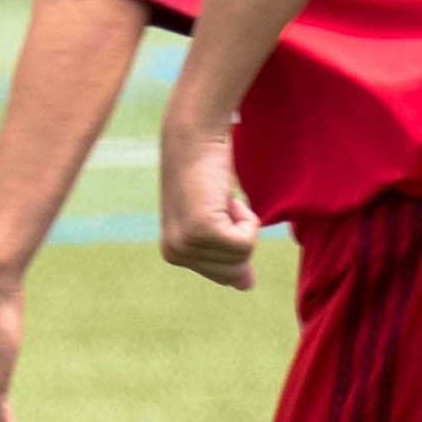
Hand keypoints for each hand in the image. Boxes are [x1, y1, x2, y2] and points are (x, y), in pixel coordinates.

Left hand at [158, 116, 261, 290]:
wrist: (195, 135)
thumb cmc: (208, 172)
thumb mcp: (216, 218)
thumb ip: (226, 253)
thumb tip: (245, 286)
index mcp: (173, 254)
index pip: (227, 275)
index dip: (235, 240)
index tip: (216, 210)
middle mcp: (173, 254)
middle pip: (236, 271)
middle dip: (240, 234)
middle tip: (219, 203)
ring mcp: (185, 243)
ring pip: (242, 256)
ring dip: (243, 223)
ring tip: (219, 198)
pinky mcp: (201, 230)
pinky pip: (246, 242)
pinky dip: (247, 218)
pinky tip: (223, 197)